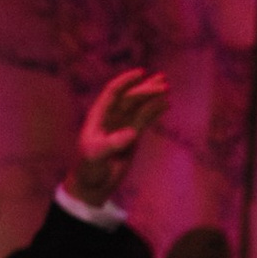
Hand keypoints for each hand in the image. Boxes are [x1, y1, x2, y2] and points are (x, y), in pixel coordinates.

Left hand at [67, 69, 168, 207]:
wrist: (93, 183)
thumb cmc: (89, 168)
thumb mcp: (96, 155)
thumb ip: (111, 143)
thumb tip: (132, 132)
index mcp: (99, 115)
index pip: (113, 92)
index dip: (126, 82)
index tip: (141, 74)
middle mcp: (111, 117)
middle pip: (130, 98)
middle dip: (146, 90)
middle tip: (164, 84)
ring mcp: (122, 126)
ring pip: (139, 106)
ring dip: (152, 96)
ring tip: (168, 86)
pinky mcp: (132, 136)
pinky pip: (145, 119)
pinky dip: (155, 111)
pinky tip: (166, 104)